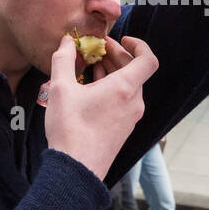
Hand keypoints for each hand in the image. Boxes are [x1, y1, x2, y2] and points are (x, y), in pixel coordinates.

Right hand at [45, 34, 158, 179]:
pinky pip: (124, 100)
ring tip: (90, 65)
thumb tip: (66, 41)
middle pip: (134, 70)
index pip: (148, 59)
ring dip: (112, 71)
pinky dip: (112, 88)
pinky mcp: (123, 128)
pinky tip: (91, 88)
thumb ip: (63, 59)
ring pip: (128, 85)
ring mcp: (130, 117)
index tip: (121, 39)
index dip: (138, 44)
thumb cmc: (70, 130)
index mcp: (125, 88)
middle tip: (96, 48)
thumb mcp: (60, 88)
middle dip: (116, 55)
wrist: (76, 170)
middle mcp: (134, 102)